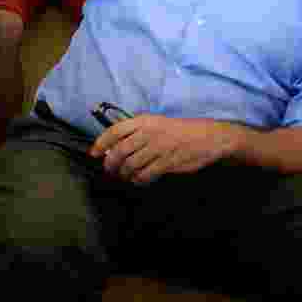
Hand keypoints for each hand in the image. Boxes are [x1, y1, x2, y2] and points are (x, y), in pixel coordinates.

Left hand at [89, 115, 237, 184]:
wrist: (208, 137)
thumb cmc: (181, 130)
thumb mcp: (157, 123)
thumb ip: (138, 133)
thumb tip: (115, 147)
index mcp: (145, 121)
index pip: (115, 131)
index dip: (101, 143)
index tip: (93, 153)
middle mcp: (148, 133)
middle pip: (119, 151)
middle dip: (110, 163)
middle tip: (109, 169)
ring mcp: (158, 149)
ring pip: (130, 165)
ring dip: (123, 173)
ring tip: (123, 176)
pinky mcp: (167, 163)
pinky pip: (145, 174)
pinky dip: (138, 180)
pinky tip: (138, 180)